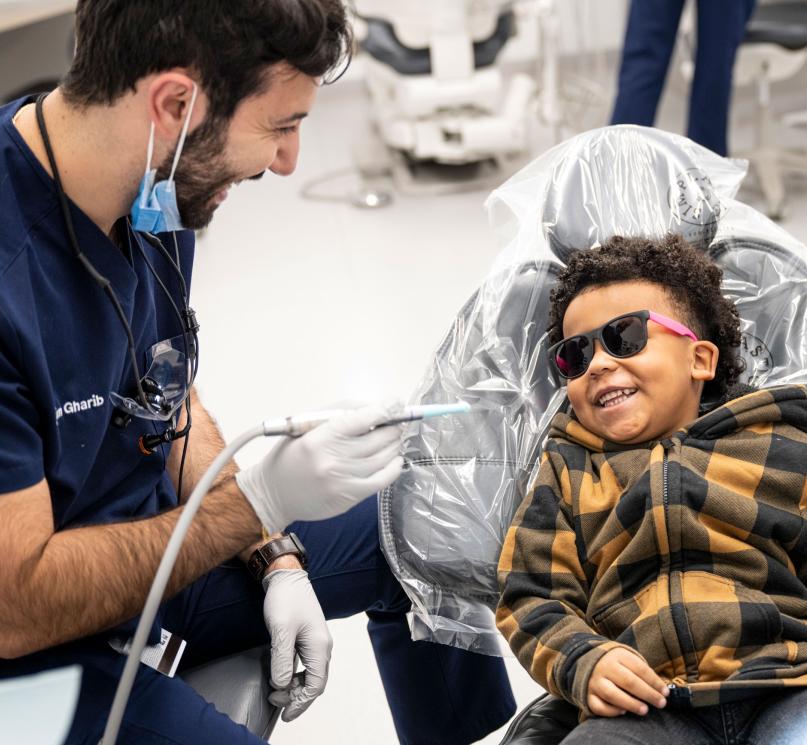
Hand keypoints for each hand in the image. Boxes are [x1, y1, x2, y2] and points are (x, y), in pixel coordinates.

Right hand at [236, 404, 403, 531]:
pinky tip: (395, 460)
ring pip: (383, 458)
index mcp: (319, 437)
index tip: (396, 403)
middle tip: (397, 422)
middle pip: (378, 439)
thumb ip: (337, 414)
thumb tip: (373, 409)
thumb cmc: (291, 455)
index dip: (384, 409)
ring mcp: (342, 480)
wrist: (274, 493)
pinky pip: (381, 480)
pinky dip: (393, 469)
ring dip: (394, 445)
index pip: (362, 419)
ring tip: (395, 439)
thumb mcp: (305, 426)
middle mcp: (332, 459)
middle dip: (393, 427)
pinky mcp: (349, 497)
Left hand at [262, 568, 331, 721]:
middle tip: (274, 700)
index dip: (300, 703)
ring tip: (275, 690)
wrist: (286, 576)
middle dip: (296, 696)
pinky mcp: (308, 637)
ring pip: (310, 674)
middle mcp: (322, 646)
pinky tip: (281, 675)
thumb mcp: (280, 630)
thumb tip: (281, 686)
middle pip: (315, 682)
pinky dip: (293, 674)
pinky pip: (305, 664)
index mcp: (319, 646)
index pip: (315, 685)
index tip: (284, 713)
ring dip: (294, 686)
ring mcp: (316, 641)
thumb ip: (281, 659)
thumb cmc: (285, 599)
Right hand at [587, 648, 668, 716]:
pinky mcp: (587, 695)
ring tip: (645, 710)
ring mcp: (594, 681)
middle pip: (628, 681)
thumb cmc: (614, 662)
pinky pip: (599, 706)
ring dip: (631, 703)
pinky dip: (611, 711)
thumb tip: (660, 689)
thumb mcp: (627, 657)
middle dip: (647, 694)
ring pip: (612, 694)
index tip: (666, 692)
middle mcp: (604, 667)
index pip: (639, 668)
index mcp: (616, 655)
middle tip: (661, 703)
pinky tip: (623, 711)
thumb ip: (641, 670)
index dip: (654, 681)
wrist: (584, 659)